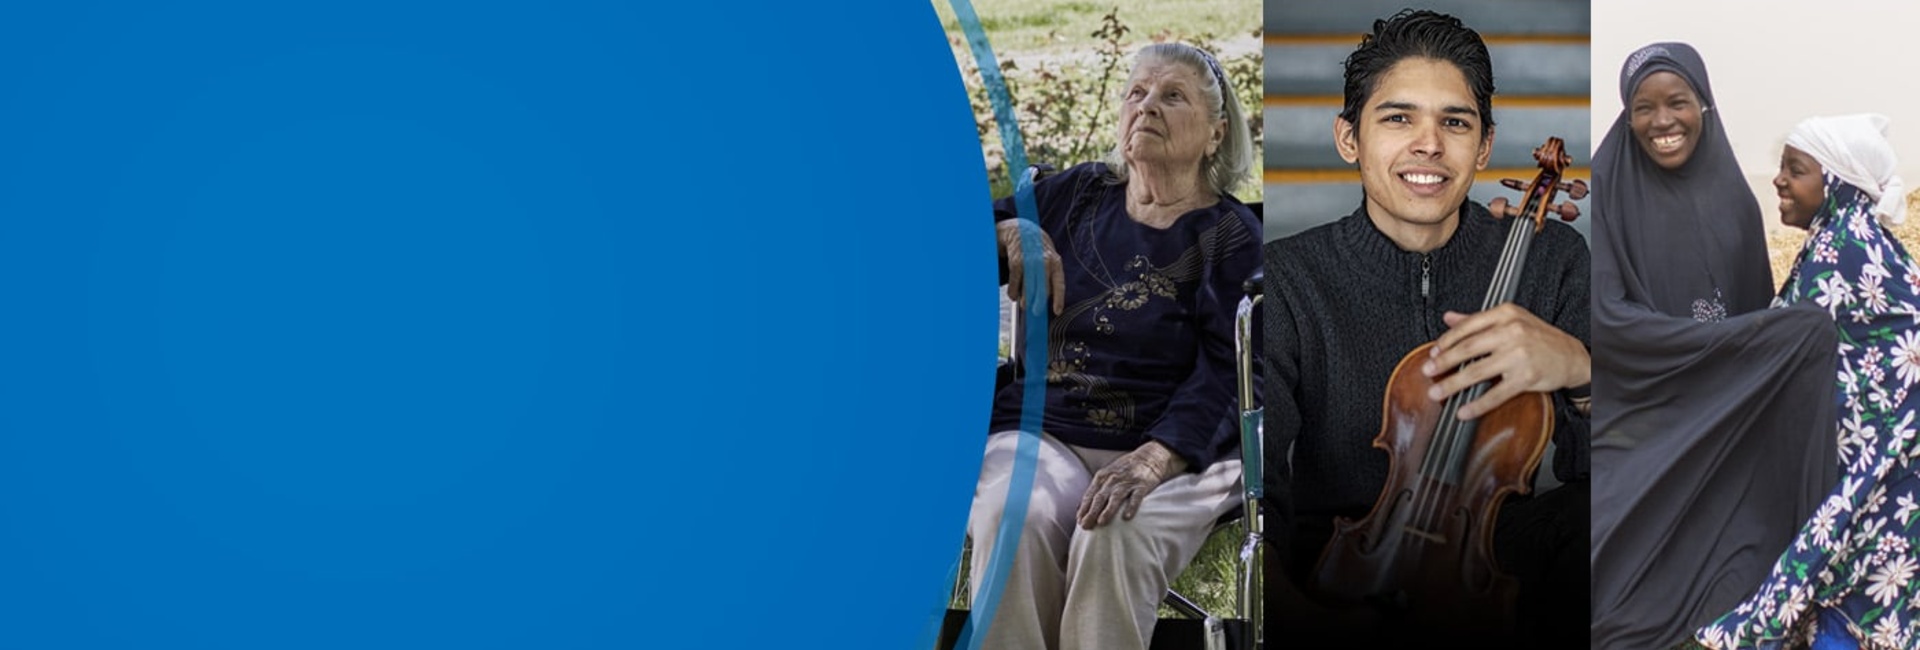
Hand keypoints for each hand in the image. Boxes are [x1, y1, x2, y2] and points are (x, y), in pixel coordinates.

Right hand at [997, 219, 1064, 315]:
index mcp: (1055, 262)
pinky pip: (1015, 282)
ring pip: (1028, 287)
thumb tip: (1044, 299)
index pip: (1059, 283)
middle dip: (1038, 302)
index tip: (1057, 311)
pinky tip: (1013, 295)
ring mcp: (1030, 261)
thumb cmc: (1036, 248)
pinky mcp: (1016, 262)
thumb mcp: (1048, 258)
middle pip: (1043, 288)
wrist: (1021, 229)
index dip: (1058, 299)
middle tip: (1035, 311)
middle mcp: (1044, 261)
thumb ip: (1048, 276)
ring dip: (1025, 298)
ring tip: (1023, 304)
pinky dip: (1013, 291)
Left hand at [1076, 440, 1186, 528]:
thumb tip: (1079, 509)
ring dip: (1107, 510)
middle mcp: (1112, 479)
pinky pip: (1136, 497)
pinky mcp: (1142, 485)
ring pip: (1115, 497)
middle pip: (1099, 497)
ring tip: (1101, 522)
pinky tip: (1127, 517)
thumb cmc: (1124, 470)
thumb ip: (1095, 491)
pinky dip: (1131, 507)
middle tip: (1085, 526)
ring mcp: (1127, 482)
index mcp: (1102, 477)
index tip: (1079, 521)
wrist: (1148, 457)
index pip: (1090, 495)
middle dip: (1091, 512)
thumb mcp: (1106, 475)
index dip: (1083, 508)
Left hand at [1420, 304, 1589, 419]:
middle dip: (1443, 362)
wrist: (1572, 357)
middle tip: (1427, 371)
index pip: (1468, 326)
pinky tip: (1463, 411)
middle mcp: (1512, 332)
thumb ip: (1477, 319)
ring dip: (1452, 384)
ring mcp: (1519, 355)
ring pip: (1477, 371)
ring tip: (1437, 392)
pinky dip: (1477, 405)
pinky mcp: (1526, 377)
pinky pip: (1496, 393)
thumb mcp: (1511, 320)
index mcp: (1506, 314)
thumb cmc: (1539, 337)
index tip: (1433, 352)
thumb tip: (1448, 317)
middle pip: (1468, 348)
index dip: (1446, 341)